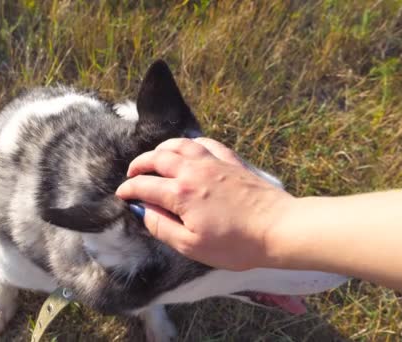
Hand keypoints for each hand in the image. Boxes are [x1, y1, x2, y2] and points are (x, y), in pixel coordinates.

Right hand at [116, 138, 294, 269]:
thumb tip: (143, 211)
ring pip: (180, 144)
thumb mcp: (191, 246)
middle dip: (139, 164)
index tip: (122, 194)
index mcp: (181, 193)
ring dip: (161, 149)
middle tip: (132, 173)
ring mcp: (214, 162)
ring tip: (154, 158)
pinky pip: (205, 143)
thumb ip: (161, 227)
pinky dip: (190, 144)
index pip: (144, 185)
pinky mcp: (231, 161)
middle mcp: (194, 171)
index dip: (129, 189)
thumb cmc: (235, 244)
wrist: (278, 228)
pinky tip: (189, 151)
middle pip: (157, 158)